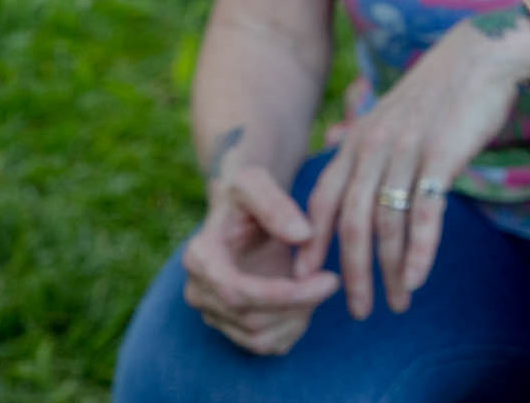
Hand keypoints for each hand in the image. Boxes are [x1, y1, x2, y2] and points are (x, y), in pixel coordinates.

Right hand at [179, 164, 339, 354]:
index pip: (238, 291)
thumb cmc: (248, 194)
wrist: (241, 211)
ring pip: (259, 338)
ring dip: (298, 319)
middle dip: (300, 305)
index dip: (285, 294)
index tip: (329, 279)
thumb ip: (275, 204)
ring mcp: (212, 313)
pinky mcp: (230, 327)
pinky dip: (291, 330)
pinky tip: (305, 301)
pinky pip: (264, 346)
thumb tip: (302, 235)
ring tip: (317, 286)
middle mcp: (198, 290)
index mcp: (200, 257)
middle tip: (331, 280)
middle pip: (252, 319)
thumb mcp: (256, 183)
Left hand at [294, 15, 529, 317]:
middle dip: (350, 271)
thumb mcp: (388, 114)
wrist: (481, 58)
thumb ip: (362, 137)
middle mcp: (372, 147)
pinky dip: (420, 251)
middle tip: (356, 310)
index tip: (303, 279)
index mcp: (356, 141)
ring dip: (389, 270)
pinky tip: (417, 279)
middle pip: (350, 221)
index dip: (312, 241)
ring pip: (385, 224)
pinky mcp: (439, 158)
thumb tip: (334, 143)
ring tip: (397, 302)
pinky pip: (423, 214)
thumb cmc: (436, 92)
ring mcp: (405, 152)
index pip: (322, 199)